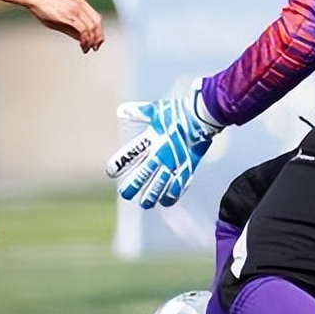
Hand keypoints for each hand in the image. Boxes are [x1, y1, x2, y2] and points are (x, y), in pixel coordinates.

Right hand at [26, 0, 104, 52]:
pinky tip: (83, 45)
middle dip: (98, 38)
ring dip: (92, 41)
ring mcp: (76, 10)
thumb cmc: (45, 7)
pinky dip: (85, 40)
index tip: (97, 42)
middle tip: (95, 48)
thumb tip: (82, 39)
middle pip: (97, 24)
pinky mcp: (70, 16)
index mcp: (81, 3)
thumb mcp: (62, 18)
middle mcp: (81, 6)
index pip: (97, 19)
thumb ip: (73, 28)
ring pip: (92, 28)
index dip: (99, 32)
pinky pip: (83, 30)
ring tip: (87, 49)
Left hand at [105, 84, 222, 208]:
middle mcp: (161, 154)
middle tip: (125, 194)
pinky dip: (171, 196)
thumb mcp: (156, 110)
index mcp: (152, 139)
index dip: (119, 165)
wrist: (203, 116)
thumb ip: (139, 112)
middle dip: (132, 186)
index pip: (130, 155)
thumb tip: (122, 110)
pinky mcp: (188, 168)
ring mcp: (175, 163)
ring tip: (145, 203)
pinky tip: (166, 201)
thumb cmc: (179, 112)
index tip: (111, 172)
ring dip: (151, 196)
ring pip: (159, 186)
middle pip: (142, 175)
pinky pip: (178, 187)